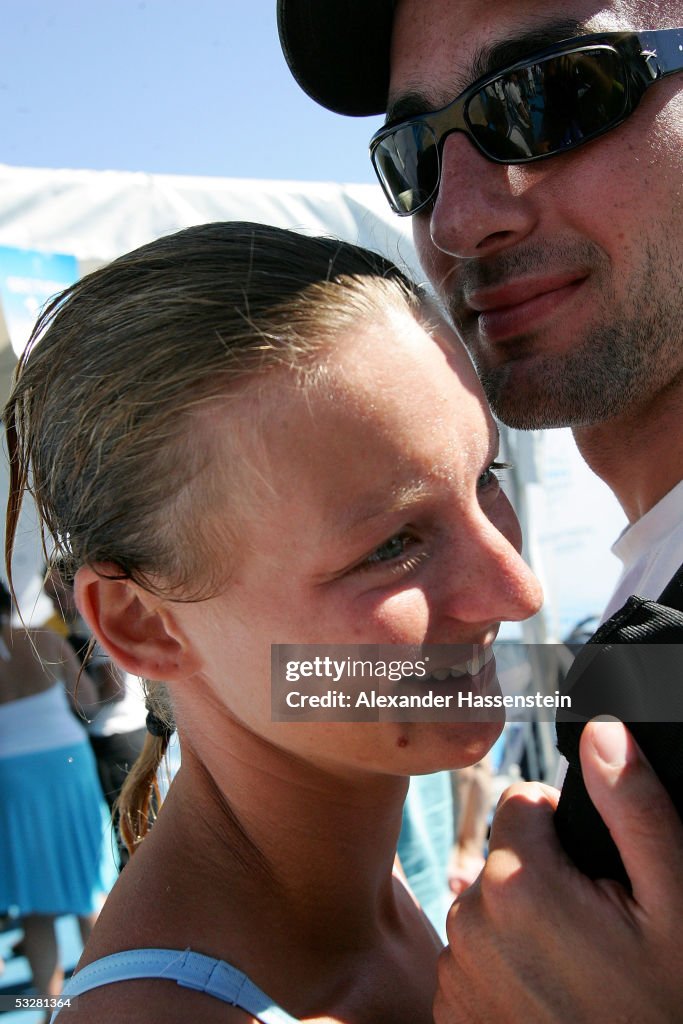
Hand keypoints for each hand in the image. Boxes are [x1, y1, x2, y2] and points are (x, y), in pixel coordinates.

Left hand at [434, 720, 682, 1022]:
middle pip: (504, 858)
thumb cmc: (667, 1006)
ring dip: (523, 925)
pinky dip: (504, 970)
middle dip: (543, 877)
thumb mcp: (675, 904)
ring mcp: (457, 977)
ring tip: (576, 971)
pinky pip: (473, 960)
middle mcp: (471, 925)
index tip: (596, 872)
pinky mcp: (452, 1017)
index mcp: (520, 883)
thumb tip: (605, 733)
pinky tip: (549, 999)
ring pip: (487, 910)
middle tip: (595, 931)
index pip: (522, 805)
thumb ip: (634, 808)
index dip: (563, 828)